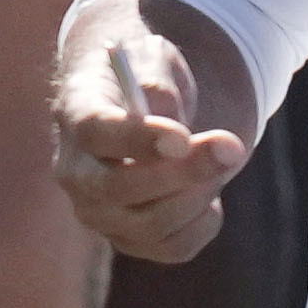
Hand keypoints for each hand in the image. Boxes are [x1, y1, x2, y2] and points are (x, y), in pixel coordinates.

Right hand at [51, 0, 248, 265]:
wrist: (141, 106)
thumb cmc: (147, 78)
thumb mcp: (153, 60)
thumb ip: (160, 87)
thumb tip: (173, 130)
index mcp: (76, 115)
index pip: (95, 133)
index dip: (136, 139)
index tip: (182, 138)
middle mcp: (76, 173)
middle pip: (116, 189)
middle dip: (181, 173)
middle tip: (232, 146)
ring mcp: (99, 213)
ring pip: (150, 224)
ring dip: (200, 191)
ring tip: (220, 155)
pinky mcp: (130, 240)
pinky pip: (175, 246)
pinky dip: (203, 220)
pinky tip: (204, 188)